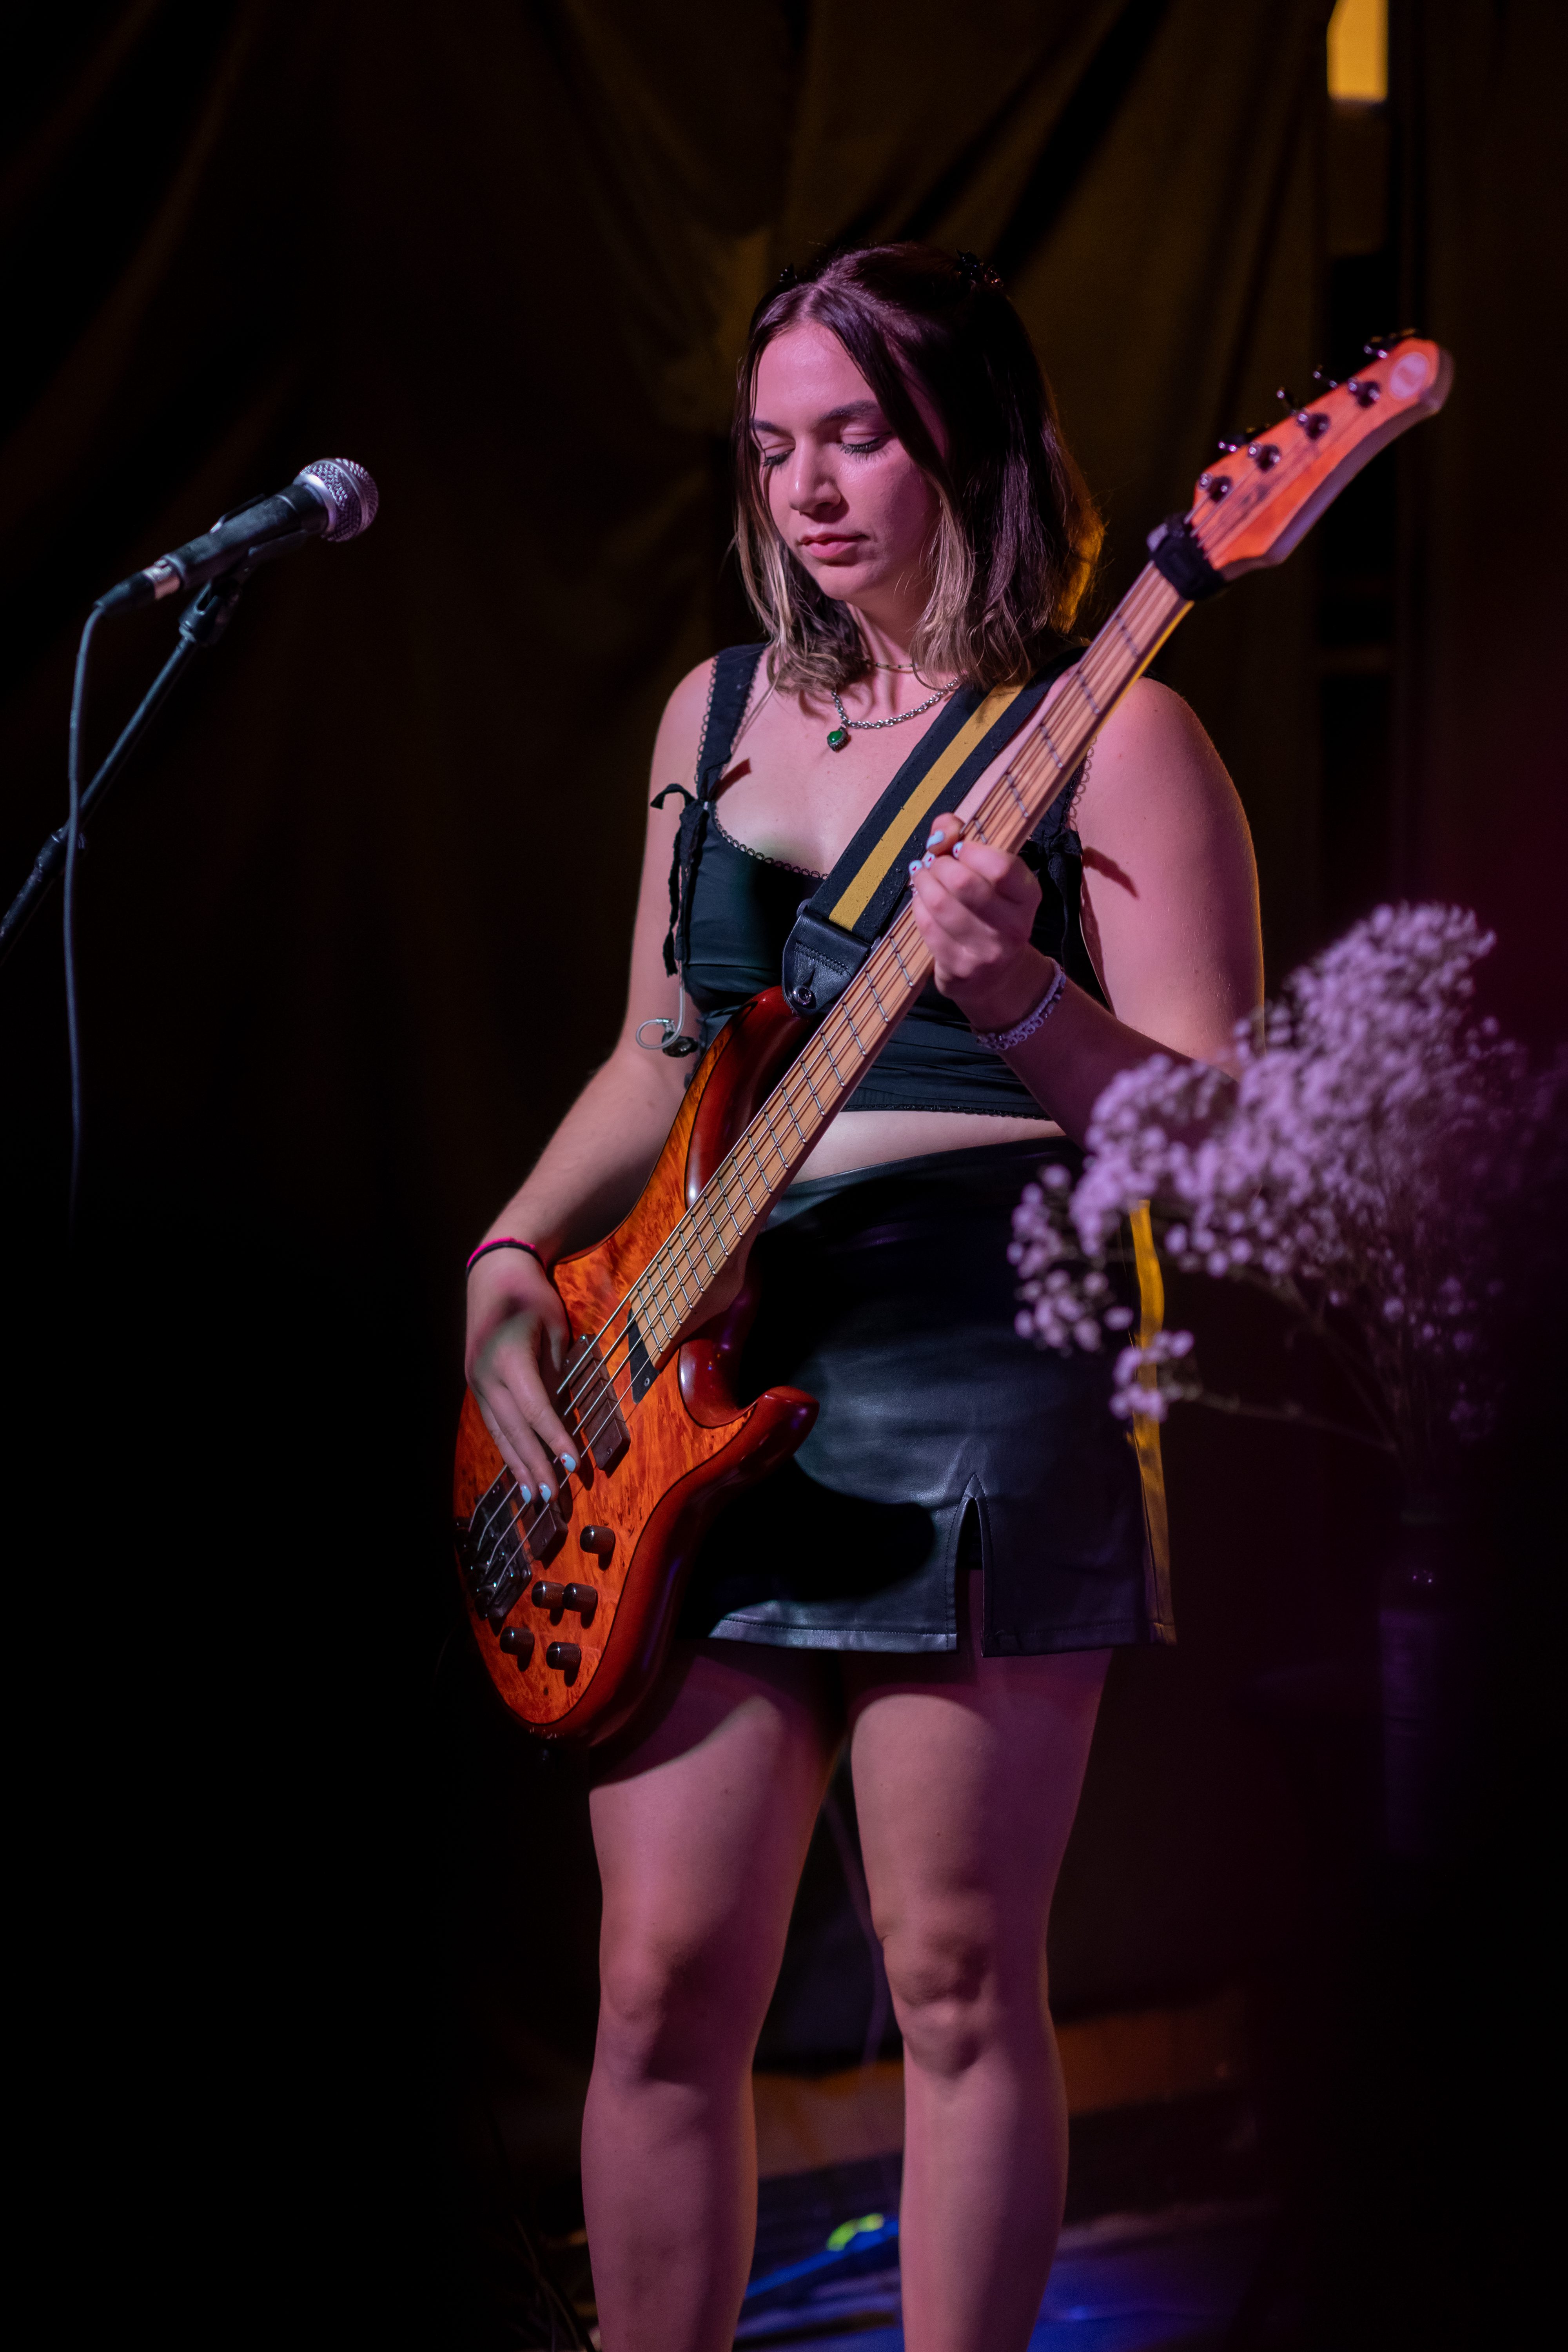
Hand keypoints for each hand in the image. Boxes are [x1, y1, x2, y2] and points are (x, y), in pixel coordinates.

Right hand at [464, 1249, 578, 1501]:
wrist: (495, 1274)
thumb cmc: (533, 1298)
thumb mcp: (556, 1329)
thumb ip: (556, 1373)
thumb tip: (558, 1414)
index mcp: (510, 1360)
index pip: (537, 1410)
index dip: (555, 1440)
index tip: (572, 1467)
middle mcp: (487, 1376)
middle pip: (515, 1429)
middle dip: (535, 1465)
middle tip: (553, 1498)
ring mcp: (477, 1381)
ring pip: (499, 1431)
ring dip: (518, 1464)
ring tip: (534, 1495)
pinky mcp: (476, 1384)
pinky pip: (494, 1422)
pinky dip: (507, 1447)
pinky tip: (518, 1467)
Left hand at [907, 812, 1053, 1032]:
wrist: (997, 977)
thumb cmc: (991, 913)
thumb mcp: (991, 876)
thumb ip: (965, 839)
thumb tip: (942, 828)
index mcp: (1028, 896)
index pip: (1002, 867)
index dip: (971, 850)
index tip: (959, 847)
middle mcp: (1013, 927)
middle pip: (964, 883)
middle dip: (940, 864)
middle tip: (934, 862)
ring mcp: (986, 952)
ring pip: (940, 904)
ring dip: (923, 882)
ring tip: (922, 876)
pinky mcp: (959, 968)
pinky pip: (927, 927)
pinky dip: (918, 906)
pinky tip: (922, 900)